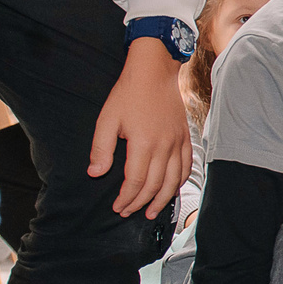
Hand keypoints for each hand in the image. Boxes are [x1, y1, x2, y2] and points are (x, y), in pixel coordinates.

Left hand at [91, 38, 190, 219]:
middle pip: (154, 186)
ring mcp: (178, 143)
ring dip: (162, 200)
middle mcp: (164, 146)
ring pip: (173, 181)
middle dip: (140, 203)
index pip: (135, 182)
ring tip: (151, 211)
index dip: (126, 198)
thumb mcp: (107, 119)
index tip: (117, 206)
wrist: (154, 71)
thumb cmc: (129, 93)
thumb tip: (95, 173)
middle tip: (128, 212)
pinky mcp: (185, 138)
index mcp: (144, 143)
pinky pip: (187, 167)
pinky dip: (180, 182)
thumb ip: (101, 149)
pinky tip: (171, 189)